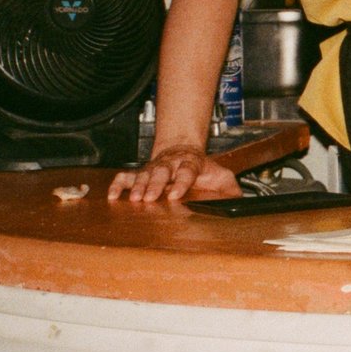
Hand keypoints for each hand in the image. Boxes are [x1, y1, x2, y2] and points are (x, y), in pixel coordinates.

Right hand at [109, 144, 242, 202]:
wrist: (183, 150)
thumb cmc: (201, 168)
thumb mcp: (221, 175)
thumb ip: (230, 188)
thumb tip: (238, 201)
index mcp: (190, 164)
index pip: (186, 171)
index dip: (180, 182)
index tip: (174, 194)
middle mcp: (169, 165)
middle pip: (161, 173)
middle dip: (154, 185)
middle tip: (149, 198)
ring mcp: (154, 168)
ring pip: (143, 175)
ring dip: (137, 187)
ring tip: (133, 200)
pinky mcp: (141, 173)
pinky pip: (126, 177)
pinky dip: (118, 185)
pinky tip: (112, 196)